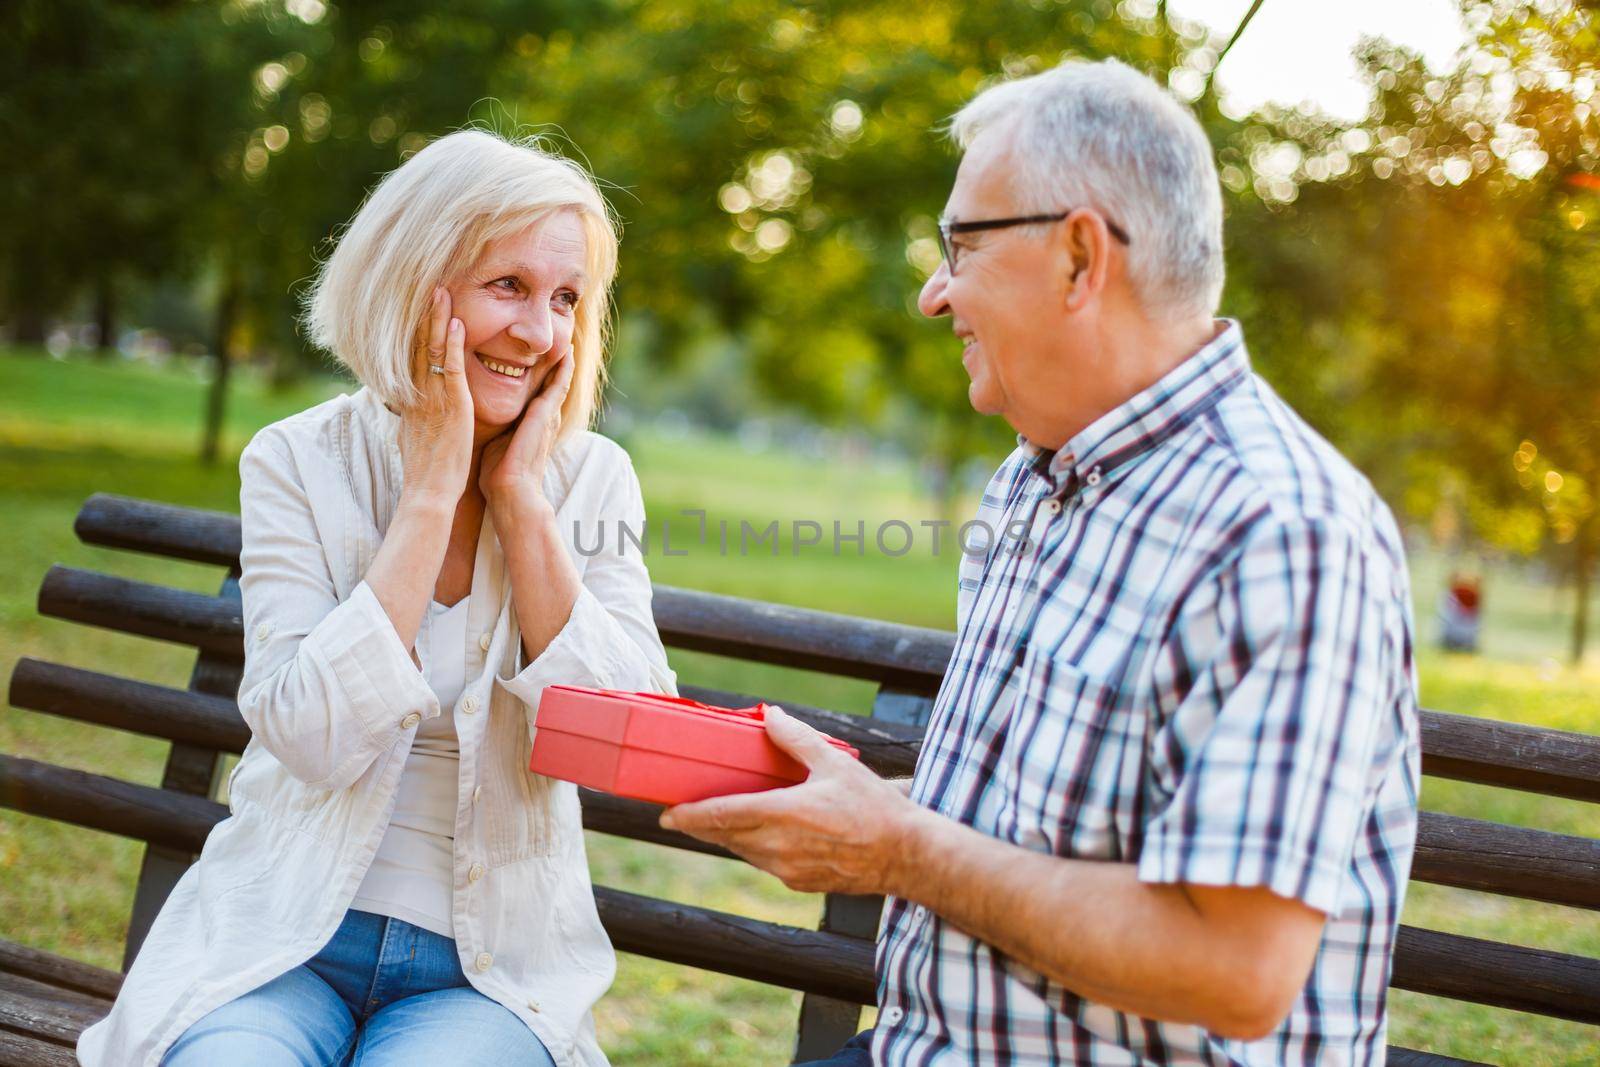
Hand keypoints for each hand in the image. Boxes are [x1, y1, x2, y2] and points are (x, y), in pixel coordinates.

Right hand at [398, 287, 474, 508]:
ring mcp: (433, 397)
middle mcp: (418, 393)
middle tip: (429, 286)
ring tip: (441, 292)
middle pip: (418, 345)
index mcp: (411, 400)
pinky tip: (456, 322)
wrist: (429, 491)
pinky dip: (453, 343)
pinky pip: (451, 368)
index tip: (418, 308)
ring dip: (437, 319)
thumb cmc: (427, 470)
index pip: (412, 357)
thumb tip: (407, 407)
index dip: (415, 331)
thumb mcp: (414, 436)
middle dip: (423, 315)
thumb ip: (414, 416)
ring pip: (433, 350)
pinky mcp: (451, 405)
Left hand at [479, 342, 574, 510]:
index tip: (543, 360)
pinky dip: (565, 370)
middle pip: (554, 386)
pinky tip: (568, 354)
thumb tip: (481, 419)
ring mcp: (548, 417)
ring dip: (565, 364)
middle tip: (563, 345)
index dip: (543, 377)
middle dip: (558, 367)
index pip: (539, 395)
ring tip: (570, 344)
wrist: (510, 490)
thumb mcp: (497, 441)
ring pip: (560, 383)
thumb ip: (498, 427)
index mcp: (532, 425)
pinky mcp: (546, 416)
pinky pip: (559, 387)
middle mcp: (544, 419)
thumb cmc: (499, 473)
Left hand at [659, 706, 926, 895]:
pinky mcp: (800, 882)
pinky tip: (760, 833)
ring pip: (743, 851)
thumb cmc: (874, 808)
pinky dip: (754, 847)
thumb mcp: (835, 764)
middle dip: (701, 824)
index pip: (723, 816)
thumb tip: (769, 715)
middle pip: (726, 836)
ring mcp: (788, 869)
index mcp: (784, 814)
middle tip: (680, 813)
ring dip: (728, 835)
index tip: (667, 815)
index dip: (690, 816)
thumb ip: (796, 739)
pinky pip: (765, 863)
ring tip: (717, 818)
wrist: (906, 856)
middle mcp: (779, 847)